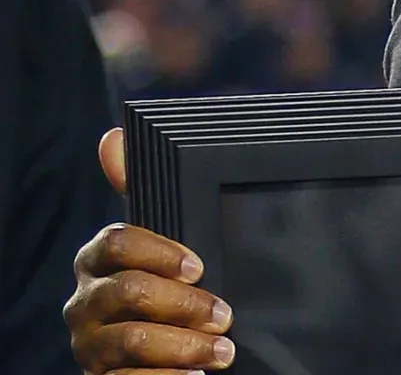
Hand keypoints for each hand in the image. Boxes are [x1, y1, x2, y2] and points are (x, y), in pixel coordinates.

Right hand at [66, 127, 235, 372]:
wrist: (176, 355)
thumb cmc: (174, 287)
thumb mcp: (169, 242)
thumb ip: (145, 193)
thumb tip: (112, 136)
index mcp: (98, 261)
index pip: (114, 243)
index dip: (158, 252)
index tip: (200, 265)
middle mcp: (86, 302)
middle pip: (125, 292)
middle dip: (182, 303)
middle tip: (225, 315)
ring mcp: (91, 346)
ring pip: (129, 340)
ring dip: (183, 346)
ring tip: (223, 351)